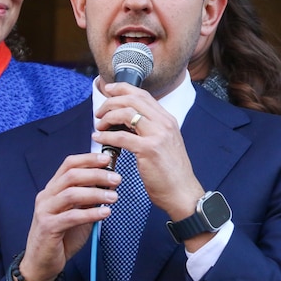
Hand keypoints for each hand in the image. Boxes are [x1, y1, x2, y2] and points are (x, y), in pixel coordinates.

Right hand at [20, 153, 118, 280]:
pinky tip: (105, 213)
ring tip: (114, 197)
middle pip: (71, 176)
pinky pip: (71, 217)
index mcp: (53, 189)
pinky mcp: (48, 228)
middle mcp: (47, 196)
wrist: (42, 263)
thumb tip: (109, 182)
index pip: (69, 164)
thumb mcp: (78, 211)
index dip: (88, 159)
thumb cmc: (62, 236)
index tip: (107, 159)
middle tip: (116, 179)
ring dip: (96, 193)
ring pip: (71, 194)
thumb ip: (89, 197)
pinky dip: (91, 213)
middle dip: (97, 174)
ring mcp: (45, 211)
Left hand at [93, 82, 204, 221]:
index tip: (108, 90)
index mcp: (168, 120)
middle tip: (99, 112)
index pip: (143, 95)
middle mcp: (164, 123)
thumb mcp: (165, 143)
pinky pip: (121, 136)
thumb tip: (127, 121)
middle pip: (133, 99)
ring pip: (126, 113)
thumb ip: (150, 129)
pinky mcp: (149, 150)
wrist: (182, 192)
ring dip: (107, 116)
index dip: (122, 89)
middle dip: (110, 101)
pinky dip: (106, 135)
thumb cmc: (171, 172)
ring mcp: (158, 135)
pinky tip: (98, 138)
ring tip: (99, 125)